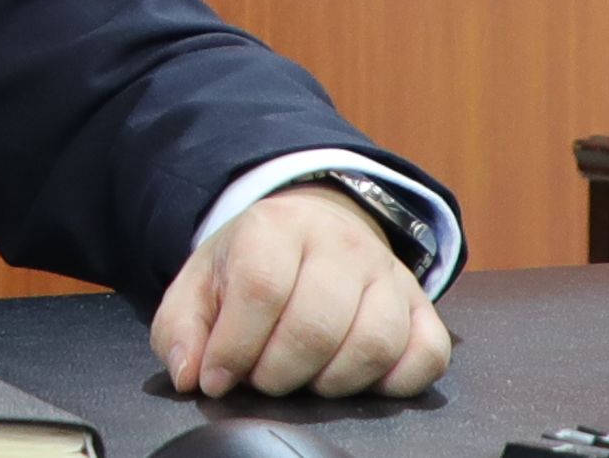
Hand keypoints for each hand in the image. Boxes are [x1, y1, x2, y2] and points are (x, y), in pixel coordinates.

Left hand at [147, 184, 450, 399]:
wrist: (311, 227)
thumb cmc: (251, 263)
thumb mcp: (201, 284)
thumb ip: (181, 328)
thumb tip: (189, 373)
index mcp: (277, 226)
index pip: (262, 290)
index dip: (235, 347)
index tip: (218, 377)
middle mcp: (340, 243)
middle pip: (316, 326)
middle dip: (278, 372)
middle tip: (261, 377)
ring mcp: (388, 272)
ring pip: (374, 343)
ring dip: (331, 382)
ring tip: (304, 377)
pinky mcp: (421, 304)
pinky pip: (427, 354)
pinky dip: (396, 382)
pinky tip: (358, 379)